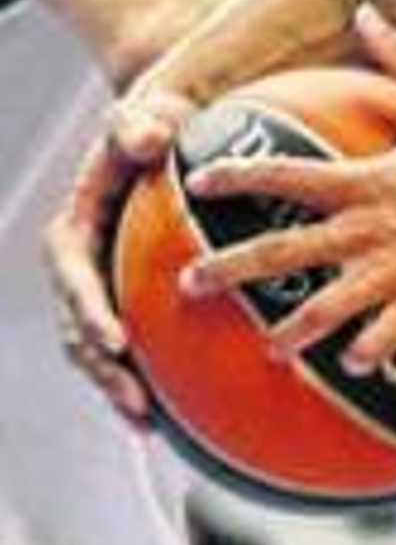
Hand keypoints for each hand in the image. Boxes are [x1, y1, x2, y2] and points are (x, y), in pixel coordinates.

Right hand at [42, 83, 194, 423]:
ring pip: (97, 354)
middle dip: (103, 371)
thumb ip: (138, 127)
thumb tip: (146, 137)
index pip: (72, 277)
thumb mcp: (145, 119)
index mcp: (71, 234)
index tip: (116, 340)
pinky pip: (129, 353)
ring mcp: (97, 296)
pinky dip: (145, 383)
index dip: (89, 312)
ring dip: (118, 390)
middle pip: (79, 331)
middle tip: (137, 402)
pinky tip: (175, 418)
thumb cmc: (153, 128)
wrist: (159, 145)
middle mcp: (77, 273)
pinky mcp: (122, 309)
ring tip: (150, 425)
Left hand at [178, 8, 395, 368]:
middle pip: (283, 253)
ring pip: (324, 308)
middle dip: (228, 269)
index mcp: (373, 178)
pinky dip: (361, 349)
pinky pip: (382, 336)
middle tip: (190, 283)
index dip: (236, 176)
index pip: (286, 175)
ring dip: (289, 330)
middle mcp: (376, 229)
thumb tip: (366, 12)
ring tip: (268, 345)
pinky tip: (349, 362)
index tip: (198, 180)